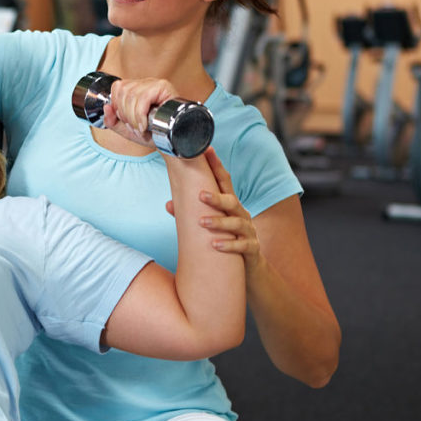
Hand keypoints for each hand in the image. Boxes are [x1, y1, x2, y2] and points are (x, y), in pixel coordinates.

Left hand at [102, 77, 177, 147]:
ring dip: (133, 117)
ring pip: (132, 95)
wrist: (171, 142)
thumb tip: (106, 107)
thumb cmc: (152, 134)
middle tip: (134, 127)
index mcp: (135, 88)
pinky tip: (144, 125)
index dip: (117, 106)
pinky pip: (144, 98)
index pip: (117, 87)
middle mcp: (145, 83)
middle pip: (123, 91)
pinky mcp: (164, 87)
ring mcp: (155, 83)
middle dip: (125, 114)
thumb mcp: (126, 130)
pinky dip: (140, 115)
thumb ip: (112, 121)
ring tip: (140, 128)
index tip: (126, 121)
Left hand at [166, 147, 262, 268]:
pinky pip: (243, 245)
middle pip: (232, 201)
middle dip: (217, 196)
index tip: (207, 151)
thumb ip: (192, 215)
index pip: (225, 182)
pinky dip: (230, 245)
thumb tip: (168, 204)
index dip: (217, 167)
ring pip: (237, 223)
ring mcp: (249, 231)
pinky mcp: (252, 249)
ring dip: (219, 222)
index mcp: (231, 206)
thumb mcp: (212, 226)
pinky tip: (215, 245)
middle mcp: (242, 215)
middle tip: (200, 195)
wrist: (250, 269)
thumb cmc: (227, 240)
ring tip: (202, 223)